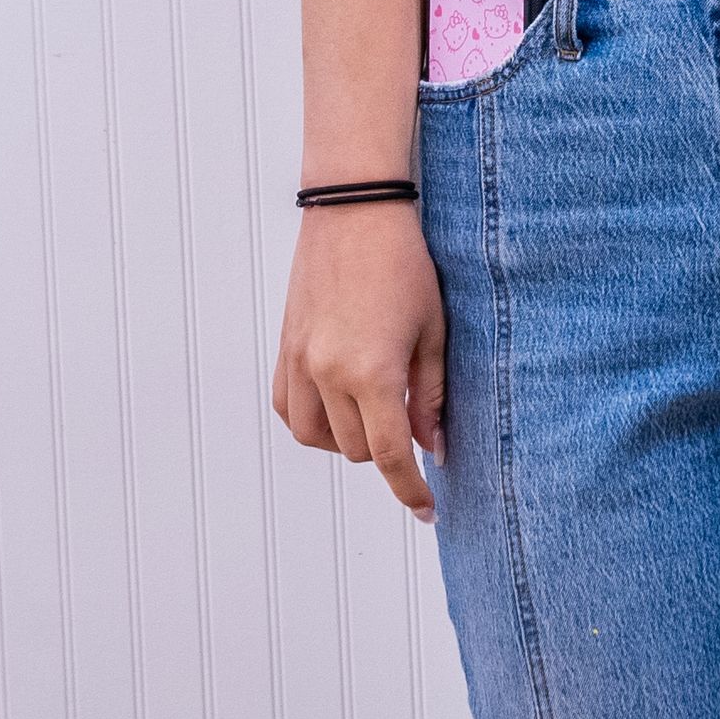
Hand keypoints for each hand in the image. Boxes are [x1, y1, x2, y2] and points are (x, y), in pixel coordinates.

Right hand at [272, 202, 445, 520]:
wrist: (355, 209)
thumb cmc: (404, 263)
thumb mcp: (433, 331)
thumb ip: (432, 396)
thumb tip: (434, 448)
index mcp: (372, 373)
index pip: (389, 456)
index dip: (411, 489)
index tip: (428, 509)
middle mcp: (327, 373)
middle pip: (355, 450)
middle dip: (386, 450)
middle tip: (413, 425)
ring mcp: (299, 360)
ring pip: (315, 437)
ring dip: (346, 439)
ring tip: (373, 415)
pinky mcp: (285, 345)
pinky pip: (287, 407)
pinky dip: (310, 419)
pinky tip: (336, 404)